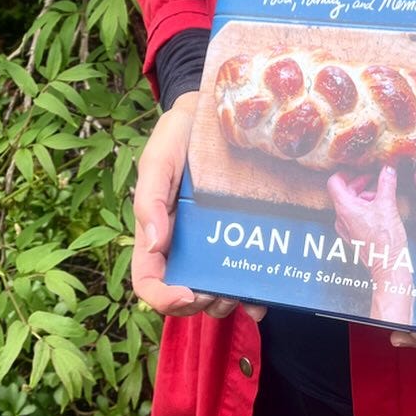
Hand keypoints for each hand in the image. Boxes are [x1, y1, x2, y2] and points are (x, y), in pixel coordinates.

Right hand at [131, 91, 264, 322]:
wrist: (211, 112)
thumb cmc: (177, 135)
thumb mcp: (158, 158)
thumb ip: (150, 198)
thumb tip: (153, 243)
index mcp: (157, 232)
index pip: (149, 280)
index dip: (164, 298)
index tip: (187, 294)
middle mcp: (184, 244)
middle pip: (185, 294)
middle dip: (202, 303)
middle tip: (224, 293)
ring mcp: (212, 241)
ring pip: (215, 289)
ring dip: (228, 301)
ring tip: (245, 292)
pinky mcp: (239, 232)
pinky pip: (245, 270)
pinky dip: (254, 290)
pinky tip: (266, 291)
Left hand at [328, 165, 412, 322]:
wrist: (388, 267)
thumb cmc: (385, 240)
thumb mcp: (388, 205)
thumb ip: (387, 183)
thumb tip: (388, 168)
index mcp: (344, 208)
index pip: (334, 182)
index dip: (346, 172)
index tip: (359, 168)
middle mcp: (341, 218)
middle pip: (343, 192)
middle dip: (360, 183)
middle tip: (375, 179)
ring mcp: (346, 228)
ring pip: (350, 204)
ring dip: (364, 196)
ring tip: (381, 196)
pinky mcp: (353, 236)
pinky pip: (354, 215)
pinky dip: (365, 208)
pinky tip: (380, 210)